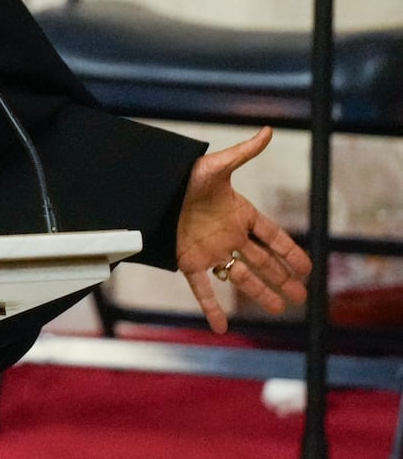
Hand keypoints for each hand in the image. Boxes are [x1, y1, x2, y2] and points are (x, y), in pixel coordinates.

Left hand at [176, 126, 311, 333]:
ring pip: (241, 277)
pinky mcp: (188, 261)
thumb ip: (244, 152)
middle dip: (282, 278)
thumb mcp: (217, 165)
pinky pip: (203, 289)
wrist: (150, 189)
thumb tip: (269, 131)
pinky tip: (220, 327)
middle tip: (302, 296)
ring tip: (280, 309)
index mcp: (239, 213)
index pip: (273, 236)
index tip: (308, 269)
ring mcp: (209, 249)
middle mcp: (227, 235)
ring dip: (260, 293)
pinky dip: (212, 308)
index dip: (291, 253)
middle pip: (261, 261)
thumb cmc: (183, 175)